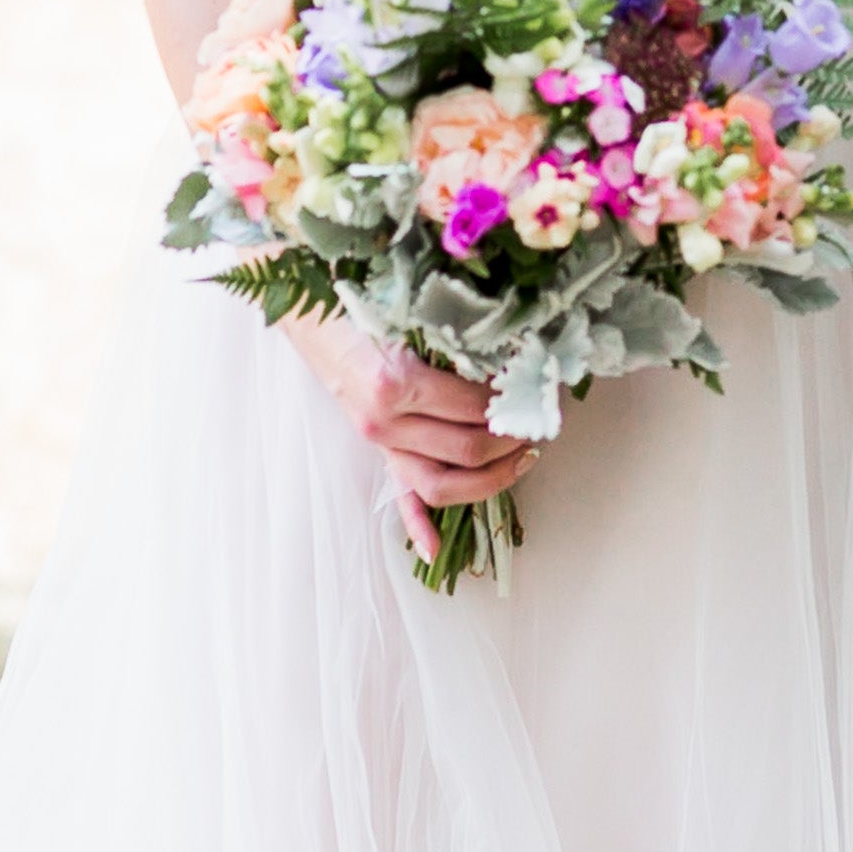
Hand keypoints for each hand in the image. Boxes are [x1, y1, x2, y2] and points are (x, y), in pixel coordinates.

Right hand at [287, 315, 532, 563]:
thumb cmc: (360, 300)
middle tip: (542, 419)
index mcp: (395, 384)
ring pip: (441, 484)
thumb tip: (516, 355)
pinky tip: (435, 551)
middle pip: (467, 449)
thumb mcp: (410, 312)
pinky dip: (417, 526)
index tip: (540, 386)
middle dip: (514, 438)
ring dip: (491, 480)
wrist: (309, 308)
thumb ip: (456, 338)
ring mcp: (379, 442)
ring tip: (524, 457)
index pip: (475, 408)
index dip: (513, 401)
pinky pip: (399, 494)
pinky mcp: (377, 449)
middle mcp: (385, 422)